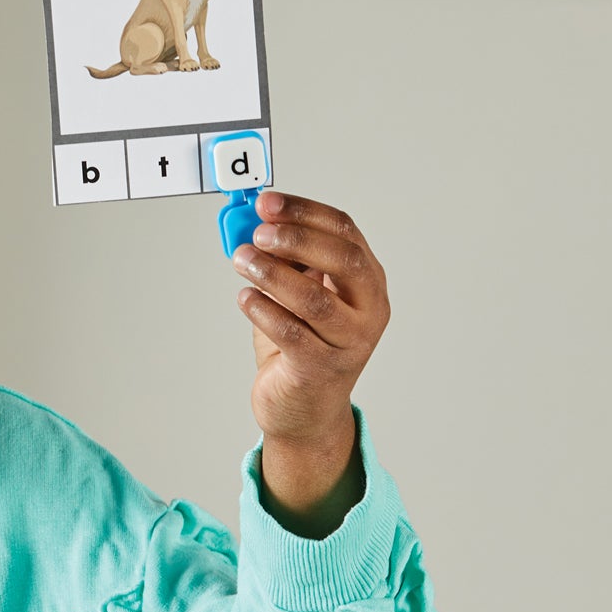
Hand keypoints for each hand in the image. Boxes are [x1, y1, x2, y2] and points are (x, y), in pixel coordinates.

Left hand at [230, 191, 389, 532]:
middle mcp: (369, 309)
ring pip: (315, 299)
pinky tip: (245, 298)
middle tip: (258, 231)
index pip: (345, 231)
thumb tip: (251, 220)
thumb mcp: (295, 294)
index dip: (305, 212)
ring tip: (242, 261)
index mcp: (367, 281)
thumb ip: (282, 259)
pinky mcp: (321, 370)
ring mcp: (350, 342)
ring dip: (274, 274)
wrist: (303, 410)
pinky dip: (264, 311)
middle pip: (343, 260)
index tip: (267, 201)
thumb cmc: (301, 345)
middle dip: (297, 239)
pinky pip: (292, 334)